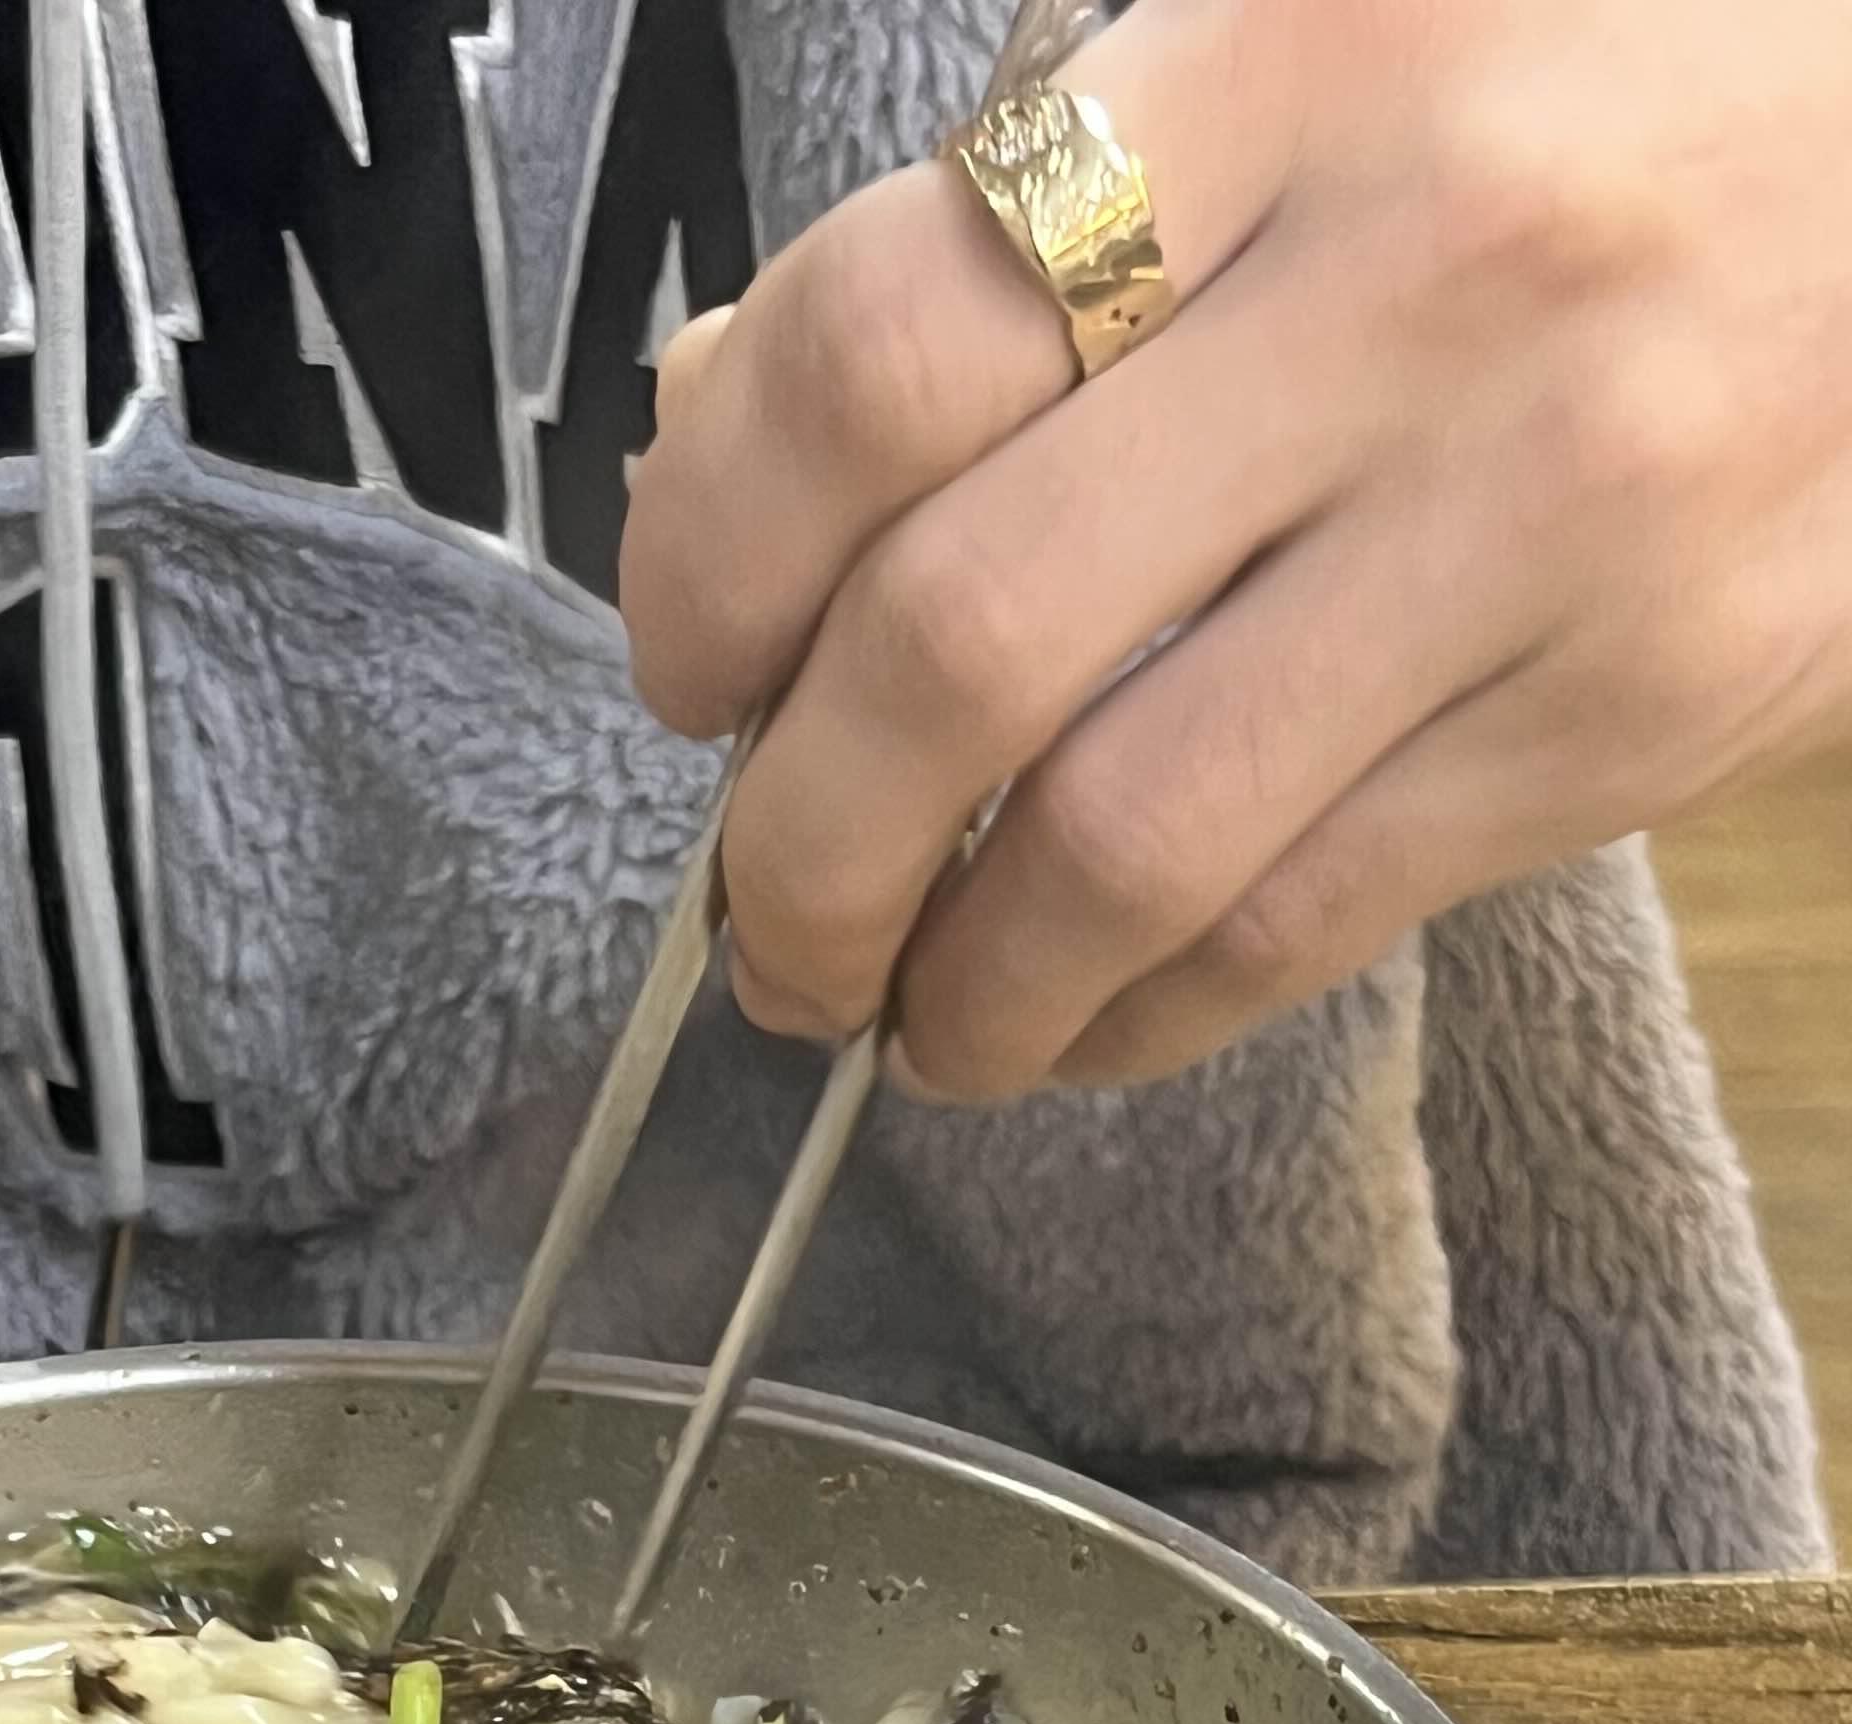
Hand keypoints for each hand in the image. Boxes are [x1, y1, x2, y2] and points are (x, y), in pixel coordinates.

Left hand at [619, 0, 1851, 1096]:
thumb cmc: (1615, 75)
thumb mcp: (1337, 33)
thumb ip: (1049, 210)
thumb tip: (735, 439)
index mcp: (1296, 64)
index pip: (880, 354)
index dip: (714, 554)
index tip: (693, 654)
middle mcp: (1420, 286)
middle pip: (960, 643)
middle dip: (798, 844)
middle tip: (765, 913)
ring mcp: (1547, 514)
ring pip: (1122, 842)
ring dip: (949, 984)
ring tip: (899, 1009)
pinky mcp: (1641, 708)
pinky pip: (1304, 925)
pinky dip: (1131, 1015)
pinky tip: (1069, 1015)